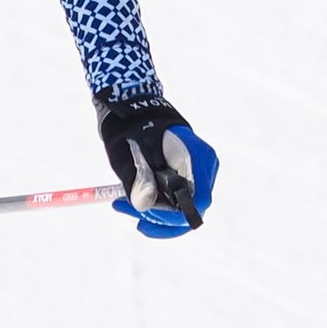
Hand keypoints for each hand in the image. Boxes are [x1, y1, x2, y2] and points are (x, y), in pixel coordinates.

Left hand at [97, 94, 216, 240]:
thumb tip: (143, 206)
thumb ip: (138, 180)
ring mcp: (201, 172)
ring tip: (122, 205)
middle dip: (156, 217)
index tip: (142, 216)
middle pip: (191, 209)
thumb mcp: (129, 153)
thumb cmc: (134, 128)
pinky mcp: (191, 177)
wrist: (138, 110)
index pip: (198, 200)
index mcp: (196, 156)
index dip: (172, 216)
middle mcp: (205, 166)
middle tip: (121, 207)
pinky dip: (157, 206)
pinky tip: (133, 205)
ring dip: (153, 214)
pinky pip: (180, 202)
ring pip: (184, 209)